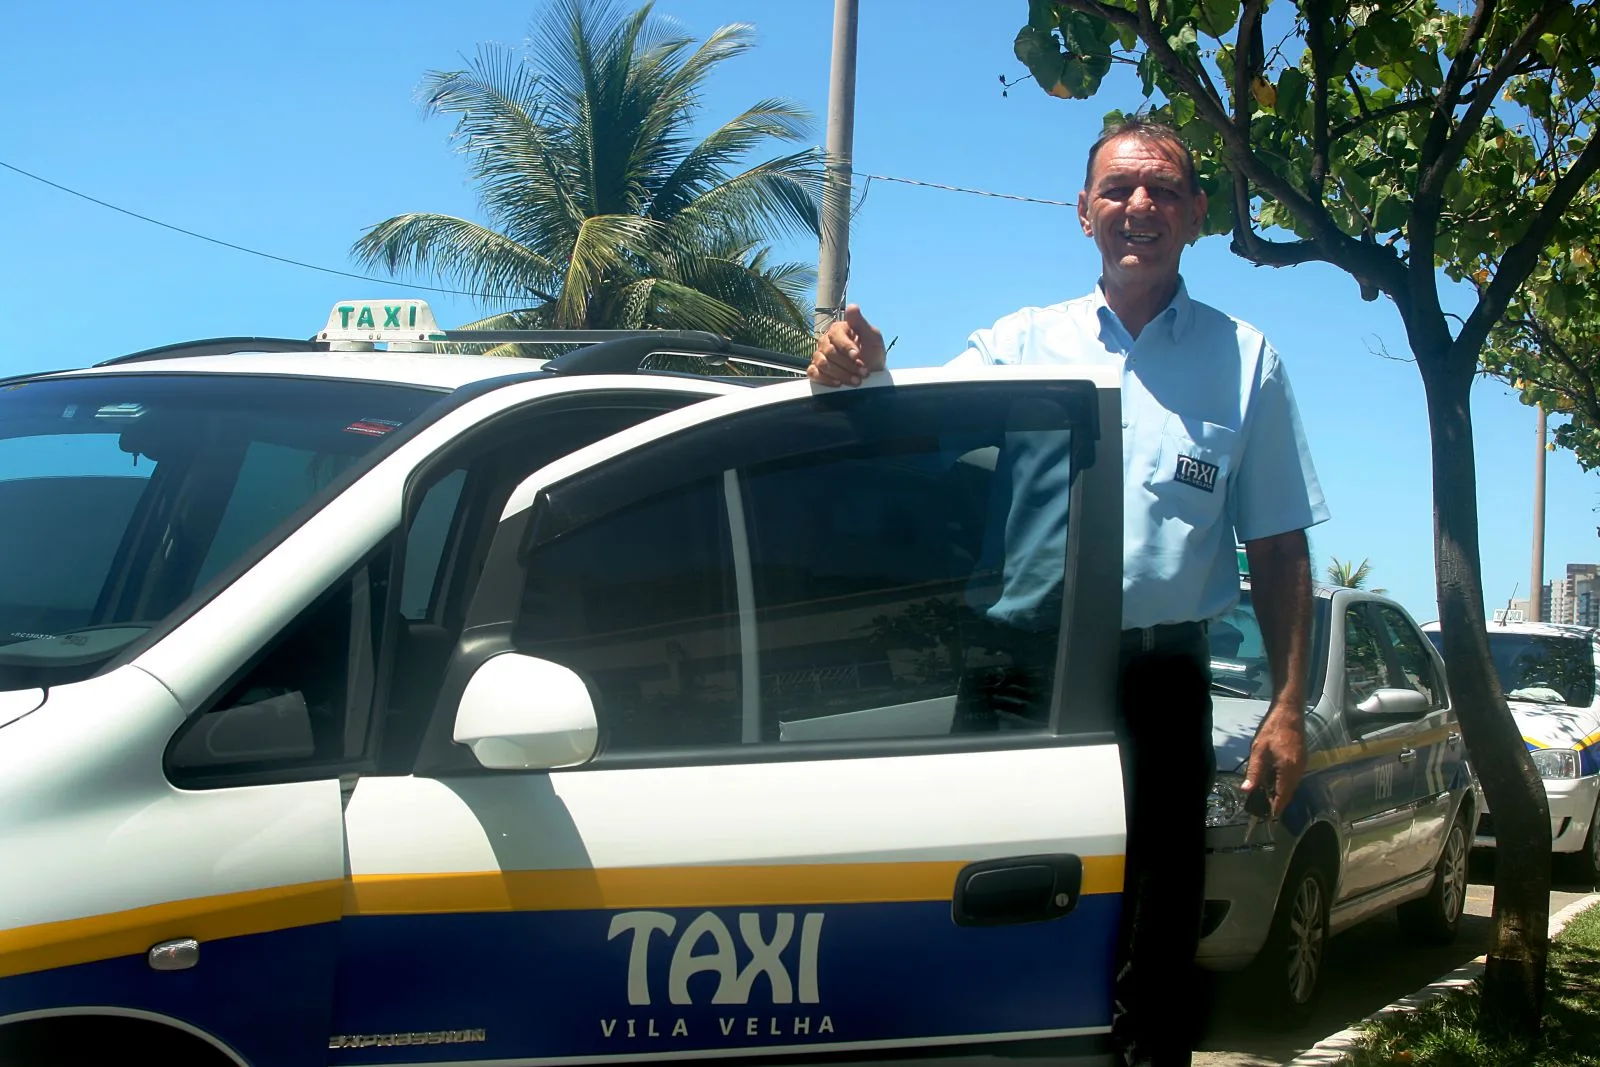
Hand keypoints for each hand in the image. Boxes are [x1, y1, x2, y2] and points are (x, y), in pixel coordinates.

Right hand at [809, 304, 885, 386]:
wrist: (872, 373)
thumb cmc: (872, 353)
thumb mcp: (872, 337)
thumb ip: (862, 323)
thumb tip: (852, 307)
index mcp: (837, 330)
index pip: (836, 337)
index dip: (847, 348)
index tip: (858, 357)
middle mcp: (825, 341)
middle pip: (829, 352)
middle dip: (848, 365)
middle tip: (862, 373)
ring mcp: (819, 356)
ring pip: (822, 364)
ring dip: (841, 374)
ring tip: (856, 381)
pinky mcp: (816, 370)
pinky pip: (813, 373)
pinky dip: (825, 380)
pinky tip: (838, 384)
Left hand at [1243, 703, 1305, 817]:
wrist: (1289, 713)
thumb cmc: (1272, 730)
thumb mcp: (1258, 751)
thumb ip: (1254, 772)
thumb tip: (1247, 790)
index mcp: (1288, 770)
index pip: (1282, 796)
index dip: (1274, 808)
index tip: (1266, 818)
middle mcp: (1298, 771)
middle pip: (1288, 793)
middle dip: (1276, 802)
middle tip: (1262, 808)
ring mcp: (1302, 765)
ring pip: (1292, 786)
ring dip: (1280, 793)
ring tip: (1264, 796)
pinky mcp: (1302, 760)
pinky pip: (1293, 778)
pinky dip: (1284, 784)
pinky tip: (1273, 782)